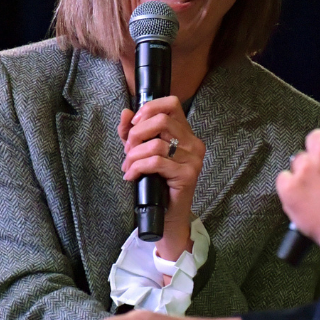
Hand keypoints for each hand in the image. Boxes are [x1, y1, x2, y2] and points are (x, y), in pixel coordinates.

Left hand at [119, 97, 205, 260]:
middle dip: (136, 134)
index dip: (150, 108)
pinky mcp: (187, 175)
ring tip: (128, 166)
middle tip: (128, 150)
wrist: (168, 215)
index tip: (134, 124)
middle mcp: (194, 143)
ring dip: (133, 155)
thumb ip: (132, 133)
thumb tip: (125, 113)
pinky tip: (131, 175)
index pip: (172, 104)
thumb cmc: (157, 182)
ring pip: (155, 144)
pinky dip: (137, 167)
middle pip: (161, 121)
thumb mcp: (142, 153)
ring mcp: (193, 159)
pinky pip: (156, 162)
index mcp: (186, 133)